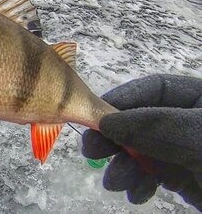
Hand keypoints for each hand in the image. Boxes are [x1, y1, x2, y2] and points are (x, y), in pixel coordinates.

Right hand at [82, 74, 201, 209]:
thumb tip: (107, 122)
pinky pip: (153, 174)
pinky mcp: (185, 176)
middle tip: (90, 151)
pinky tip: (136, 193)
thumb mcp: (198, 137)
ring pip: (143, 151)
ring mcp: (187, 150)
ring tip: (116, 182)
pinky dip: (139, 183)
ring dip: (124, 167)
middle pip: (142, 121)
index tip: (96, 118)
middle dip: (116, 139)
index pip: (155, 89)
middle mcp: (190, 121)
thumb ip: (155, 126)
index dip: (122, 100)